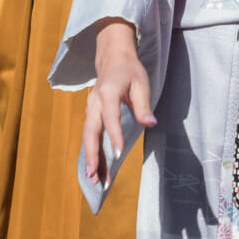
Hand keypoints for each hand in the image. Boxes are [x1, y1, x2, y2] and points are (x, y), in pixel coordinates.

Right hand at [83, 19, 155, 184]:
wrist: (112, 59)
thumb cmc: (130, 71)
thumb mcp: (141, 84)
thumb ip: (143, 105)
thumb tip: (151, 123)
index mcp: (109, 92)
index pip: (111, 117)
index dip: (114, 135)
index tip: (118, 154)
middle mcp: (95, 102)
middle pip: (91, 131)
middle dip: (92, 154)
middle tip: (94, 175)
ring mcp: (90, 109)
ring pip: (88, 136)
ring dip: (90, 157)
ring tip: (94, 179)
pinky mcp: (91, 115)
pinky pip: (90, 135)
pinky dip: (92, 152)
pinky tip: (95, 169)